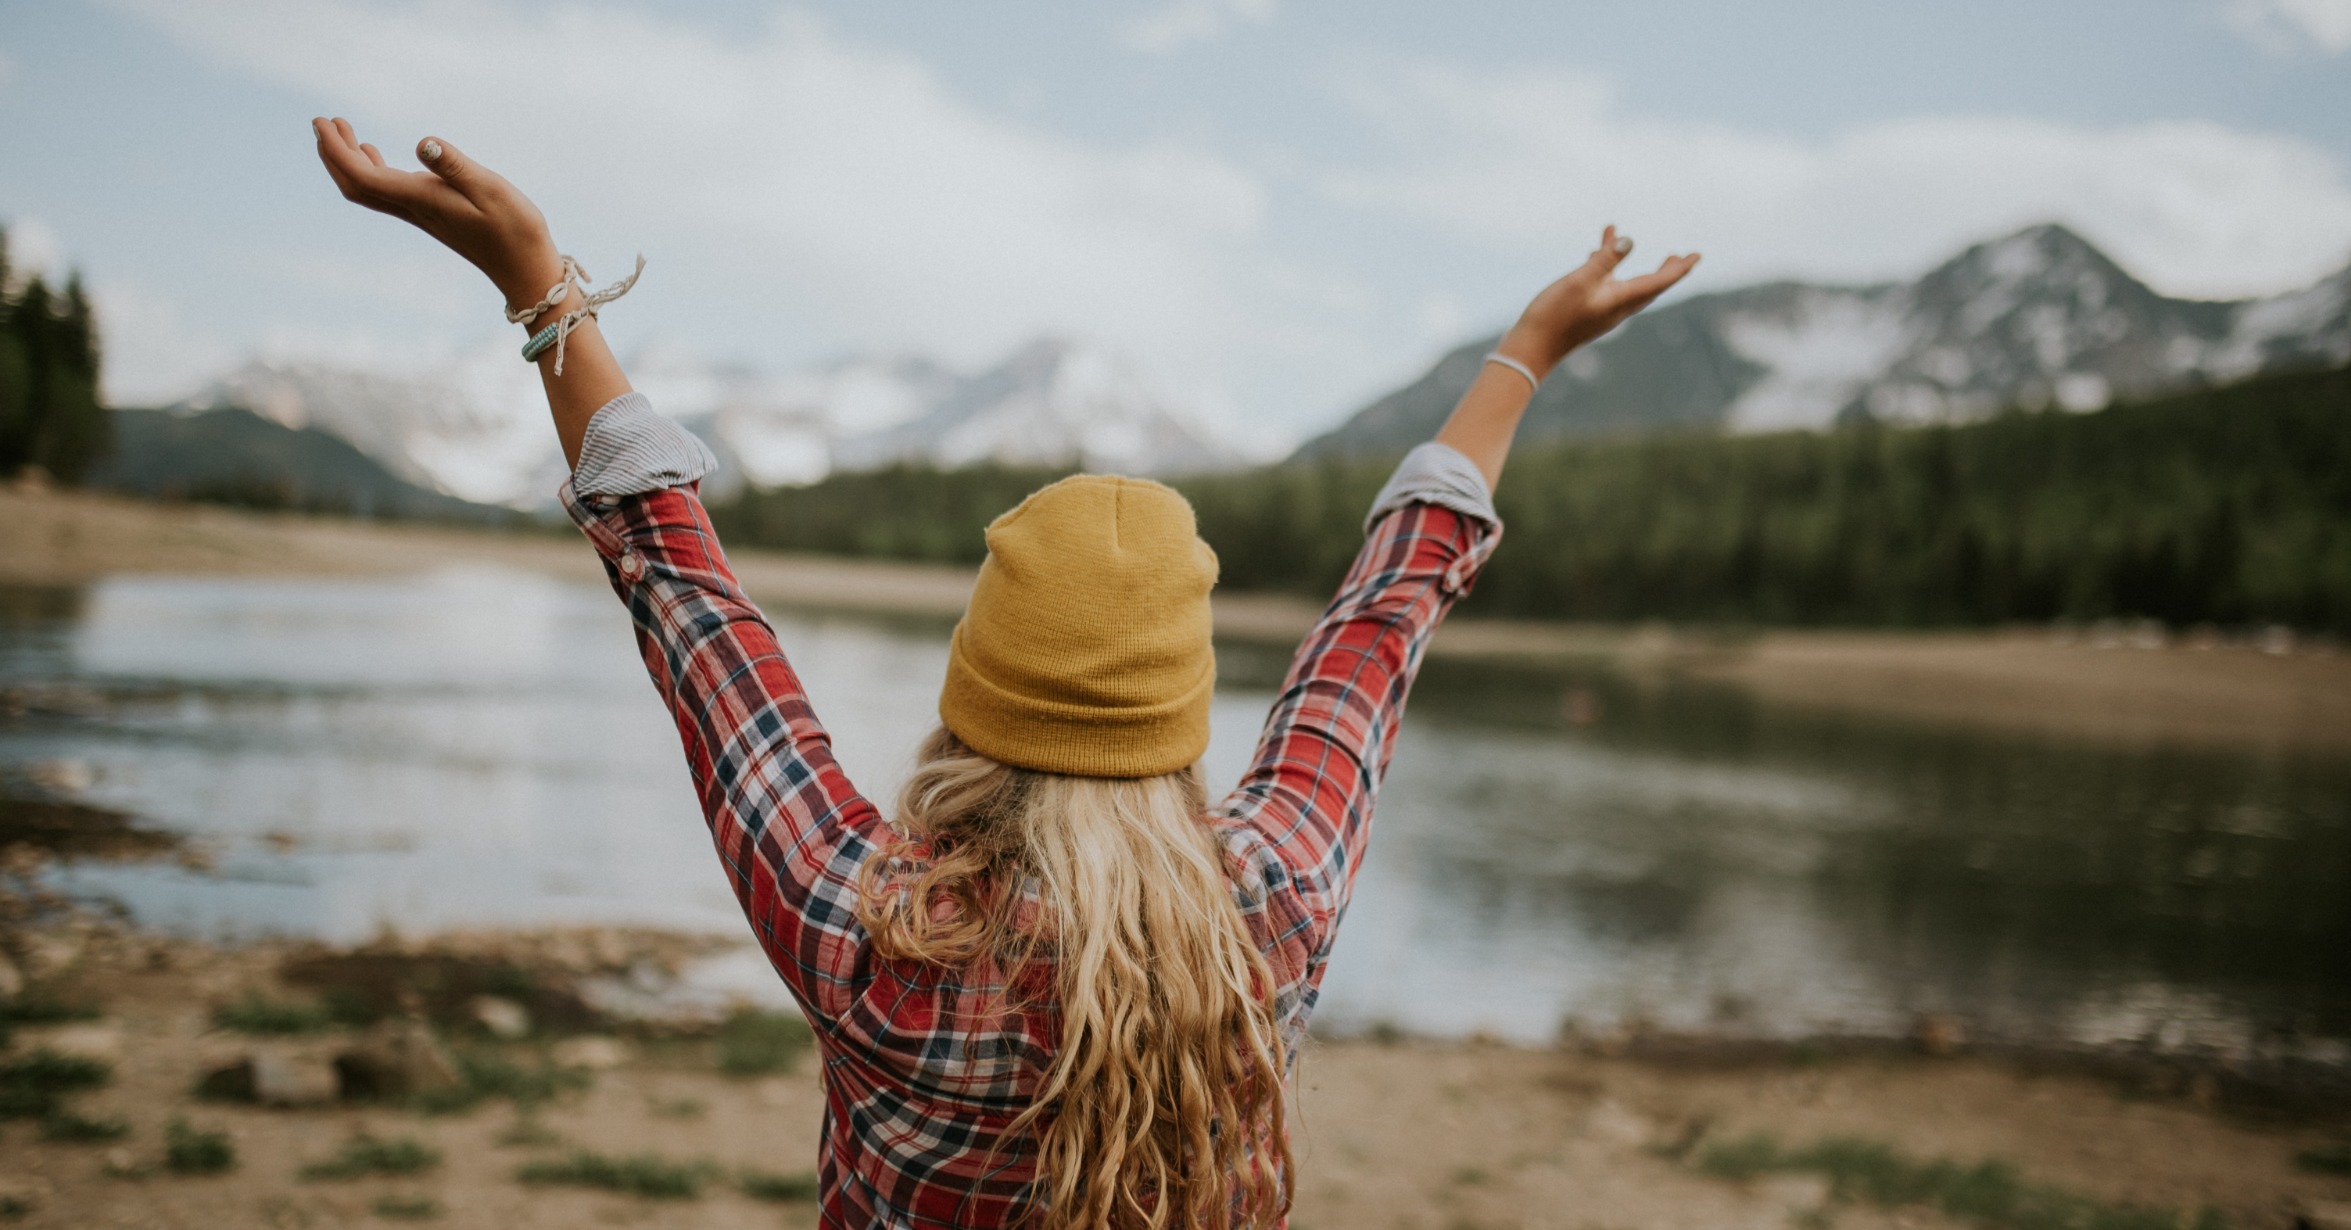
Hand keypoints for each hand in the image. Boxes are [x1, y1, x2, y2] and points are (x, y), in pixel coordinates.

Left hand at [311, 117, 563, 308]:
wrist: (526, 269)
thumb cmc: (515, 229)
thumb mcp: (492, 190)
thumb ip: (456, 166)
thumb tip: (423, 143)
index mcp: (422, 200)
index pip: (364, 176)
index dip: (338, 150)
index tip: (323, 122)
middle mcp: (414, 209)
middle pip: (356, 185)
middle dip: (333, 155)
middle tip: (323, 121)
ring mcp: (422, 214)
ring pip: (368, 189)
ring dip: (348, 161)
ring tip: (342, 130)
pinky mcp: (432, 215)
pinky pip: (387, 193)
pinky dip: (370, 170)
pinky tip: (375, 153)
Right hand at [1497, 226, 1699, 373]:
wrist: (1530, 350)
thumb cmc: (1554, 316)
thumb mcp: (1579, 282)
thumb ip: (1604, 261)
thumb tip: (1629, 240)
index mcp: (1620, 301)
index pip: (1658, 282)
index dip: (1679, 268)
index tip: (1696, 256)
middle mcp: (1616, 307)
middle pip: (1649, 286)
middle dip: (1665, 270)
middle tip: (1681, 256)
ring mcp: (1600, 310)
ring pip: (1623, 282)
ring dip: (1629, 263)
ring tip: (1626, 242)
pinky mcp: (1584, 311)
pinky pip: (1601, 284)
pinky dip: (1602, 266)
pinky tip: (1591, 254)